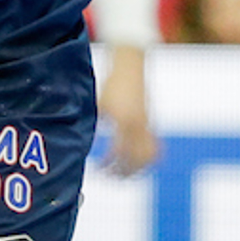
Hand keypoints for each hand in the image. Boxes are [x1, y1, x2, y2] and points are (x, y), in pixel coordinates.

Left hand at [95, 44, 158, 174]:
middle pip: (135, 158)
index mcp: (123, 120)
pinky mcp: (151, 122)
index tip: (99, 166)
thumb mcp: (100, 104)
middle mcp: (138, 124)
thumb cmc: (112, 83)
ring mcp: (147, 124)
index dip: (108, 162)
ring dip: (138, 168)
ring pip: (148, 155)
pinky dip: (148, 158)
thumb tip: (84, 143)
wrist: (130, 64)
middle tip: (110, 175)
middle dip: (123, 171)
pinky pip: (155, 146)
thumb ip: (95, 124)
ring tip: (125, 174)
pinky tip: (137, 163)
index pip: (118, 151)